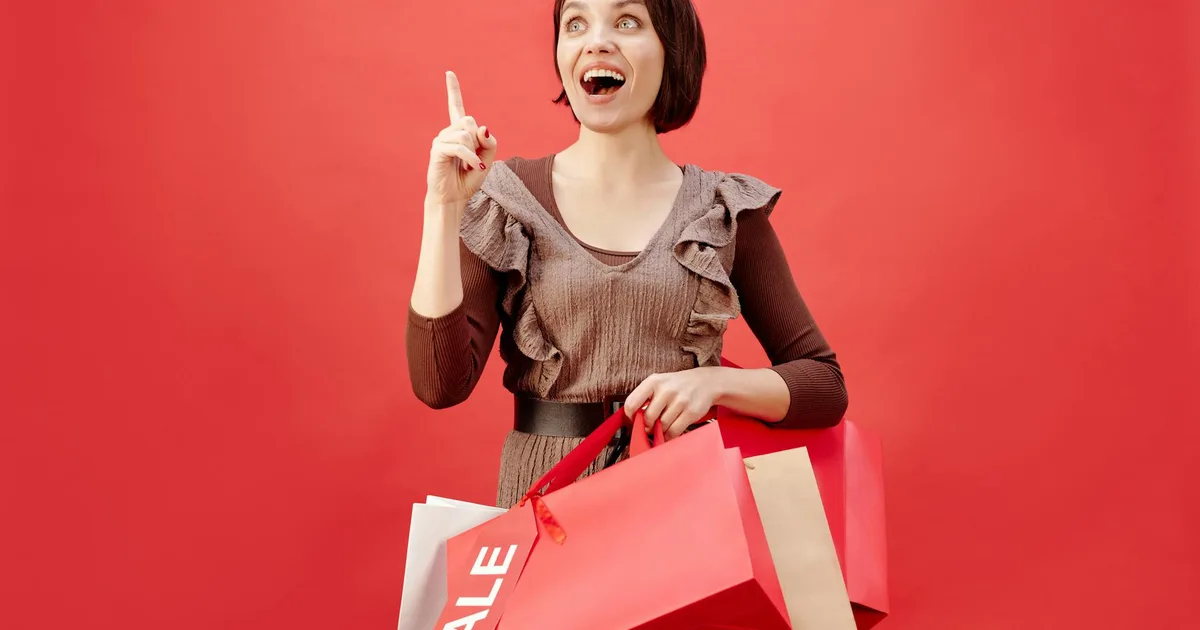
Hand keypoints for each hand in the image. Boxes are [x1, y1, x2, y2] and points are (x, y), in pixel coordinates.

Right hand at [426, 71, 498, 205]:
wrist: (454, 198)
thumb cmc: (468, 179)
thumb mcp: (487, 159)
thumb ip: (489, 142)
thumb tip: (482, 127)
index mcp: (458, 132)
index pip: (456, 107)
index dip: (453, 90)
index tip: (449, 73)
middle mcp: (447, 133)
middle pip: (469, 121)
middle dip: (478, 140)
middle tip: (476, 159)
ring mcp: (440, 140)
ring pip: (465, 134)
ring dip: (474, 152)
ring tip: (471, 166)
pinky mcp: (437, 150)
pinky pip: (459, 146)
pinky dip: (470, 158)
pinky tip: (473, 167)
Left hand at [623, 367, 723, 438]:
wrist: (705, 382)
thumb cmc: (678, 385)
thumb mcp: (659, 383)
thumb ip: (645, 398)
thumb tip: (633, 419)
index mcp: (654, 381)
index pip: (632, 403)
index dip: (630, 416)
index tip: (633, 421)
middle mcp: (666, 390)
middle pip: (648, 418)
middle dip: (647, 426)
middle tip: (650, 426)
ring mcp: (680, 401)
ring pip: (661, 426)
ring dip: (660, 431)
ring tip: (662, 426)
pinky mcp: (690, 412)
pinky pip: (674, 431)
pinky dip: (669, 436)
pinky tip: (670, 431)